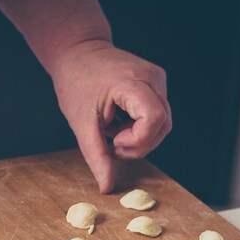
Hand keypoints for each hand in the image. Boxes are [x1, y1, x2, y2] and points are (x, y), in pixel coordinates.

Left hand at [50, 40, 171, 192]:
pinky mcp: (156, 83)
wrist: (78, 52)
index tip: (114, 142)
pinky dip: (140, 126)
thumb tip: (108, 187)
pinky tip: (119, 121)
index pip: (154, 119)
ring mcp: (157, 79)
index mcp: (132, 82)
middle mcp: (152, 78)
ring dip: (139, 136)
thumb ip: (96, 156)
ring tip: (113, 130)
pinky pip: (158, 114)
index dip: (138, 140)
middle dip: (139, 144)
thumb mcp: (81, 124)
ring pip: (163, 122)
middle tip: (112, 143)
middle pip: (163, 125)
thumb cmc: (76, 83)